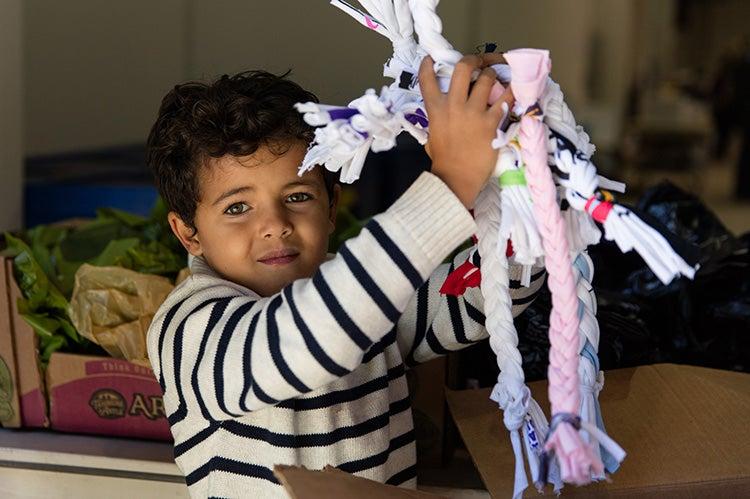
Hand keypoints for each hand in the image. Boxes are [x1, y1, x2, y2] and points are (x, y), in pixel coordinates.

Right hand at [420, 54, 513, 207]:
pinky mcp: (491, 122)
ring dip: (492, 75)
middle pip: (463, 68)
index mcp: (436, 110)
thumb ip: (438, 119)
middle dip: (472, 60)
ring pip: (486, 78)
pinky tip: (514, 89)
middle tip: (478, 62)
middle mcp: (453, 106)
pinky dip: (511, 92)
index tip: (431, 59)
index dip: (428, 66)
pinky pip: (505, 99)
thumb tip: (445, 112)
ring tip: (495, 79)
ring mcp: (473, 113)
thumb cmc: (444, 161)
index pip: (427, 81)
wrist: (456, 179)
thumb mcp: (433, 135)